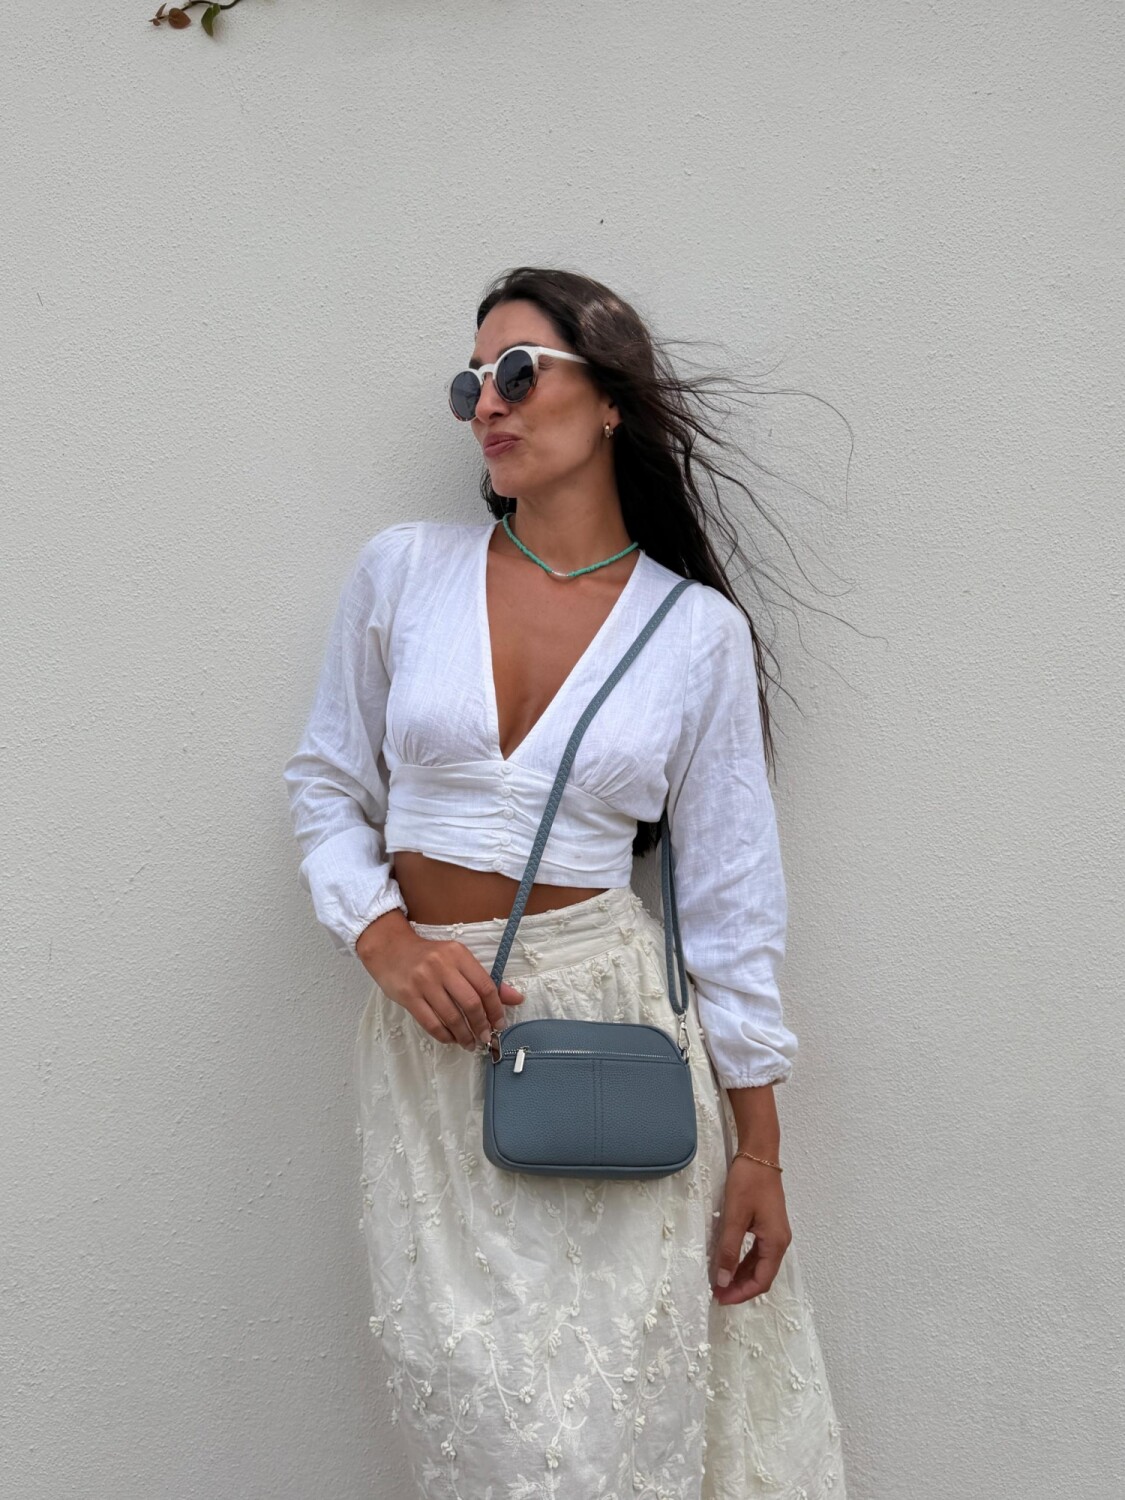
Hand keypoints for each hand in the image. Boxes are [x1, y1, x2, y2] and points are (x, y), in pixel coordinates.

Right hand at [356, 917, 524, 1050]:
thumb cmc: (429, 956)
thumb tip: (516, 998)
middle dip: (482, 1025)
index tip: (500, 1024)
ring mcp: (423, 981)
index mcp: (458, 954)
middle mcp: (441, 966)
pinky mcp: (408, 996)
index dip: (496, 1009)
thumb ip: (484, 979)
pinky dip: (444, 1035)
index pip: (485, 985)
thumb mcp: (458, 959)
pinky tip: (451, 1039)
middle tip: (486, 1038)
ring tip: (470, 1043)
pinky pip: (431, 1023)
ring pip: (451, 1016)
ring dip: (464, 1035)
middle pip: (470, 1003)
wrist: (390, 949)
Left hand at [711, 1156, 791, 1304]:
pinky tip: (729, 1262)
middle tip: (717, 1292)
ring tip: (720, 1281)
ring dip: (741, 1275)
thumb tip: (723, 1280)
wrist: (759, 1155)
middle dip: (740, 1287)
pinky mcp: (769, 1225)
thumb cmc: (748, 1183)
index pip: (762, 1281)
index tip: (720, 1298)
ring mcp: (776, 1233)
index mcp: (776, 1242)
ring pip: (760, 1264)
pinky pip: (758, 1252)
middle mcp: (780, 1241)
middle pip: (763, 1275)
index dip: (741, 1293)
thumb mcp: (735, 1217)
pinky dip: (744, 1261)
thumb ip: (729, 1250)